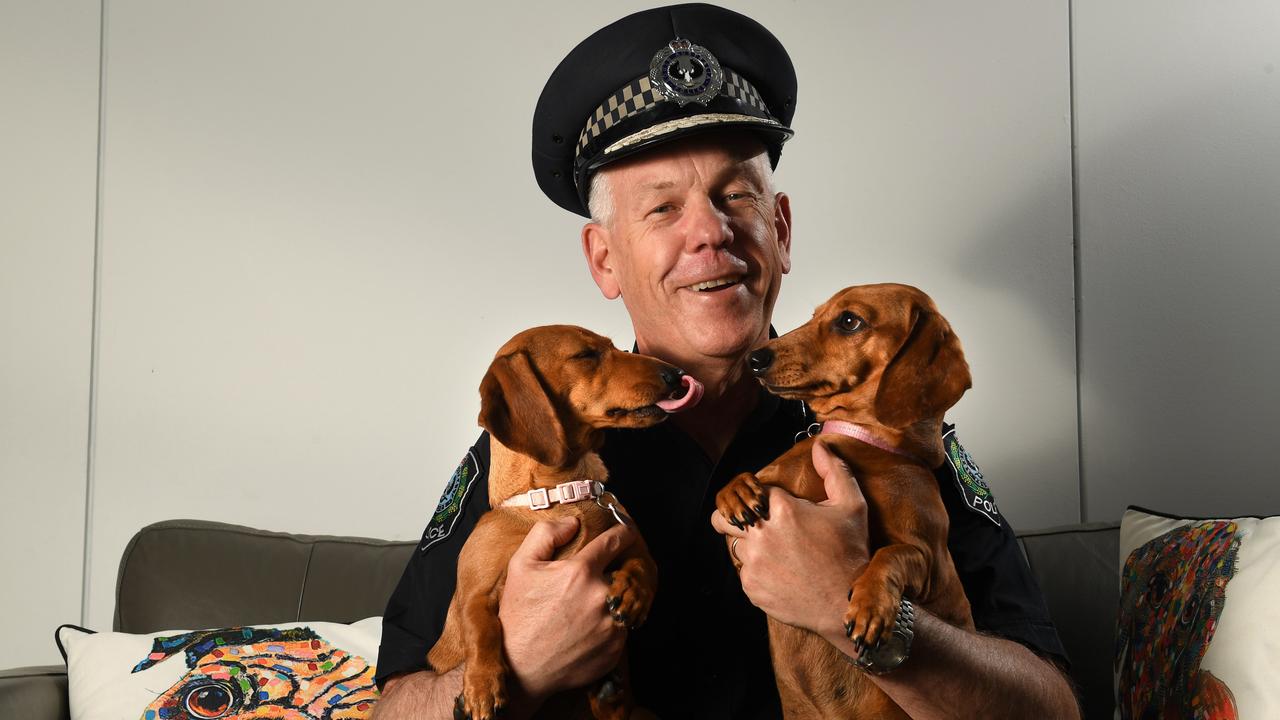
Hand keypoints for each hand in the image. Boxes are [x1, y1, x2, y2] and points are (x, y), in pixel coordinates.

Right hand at [498, 516, 632, 703]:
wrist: (520, 669)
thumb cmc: (518, 616)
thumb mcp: (520, 566)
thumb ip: (546, 534)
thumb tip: (572, 522)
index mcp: (581, 572)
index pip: (616, 541)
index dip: (623, 531)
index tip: (627, 530)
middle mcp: (602, 597)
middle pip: (621, 573)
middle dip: (611, 572)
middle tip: (591, 582)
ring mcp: (611, 626)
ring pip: (622, 602)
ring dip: (610, 601)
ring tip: (584, 610)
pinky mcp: (615, 650)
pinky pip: (620, 630)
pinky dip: (608, 626)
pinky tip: (585, 631)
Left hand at [711, 439, 871, 639]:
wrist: (847, 603)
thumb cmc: (851, 553)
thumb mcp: (852, 506)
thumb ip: (835, 471)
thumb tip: (820, 446)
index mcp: (782, 508)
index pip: (753, 490)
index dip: (762, 496)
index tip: (773, 505)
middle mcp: (761, 533)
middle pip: (723, 515)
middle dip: (735, 516)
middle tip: (752, 522)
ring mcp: (753, 561)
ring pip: (734, 544)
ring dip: (750, 545)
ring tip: (776, 552)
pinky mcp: (750, 586)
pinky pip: (744, 571)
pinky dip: (758, 571)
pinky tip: (781, 574)